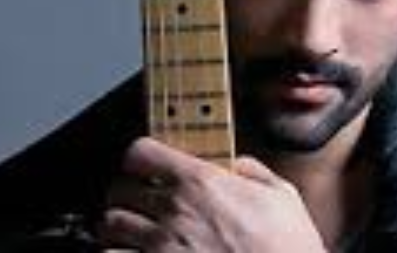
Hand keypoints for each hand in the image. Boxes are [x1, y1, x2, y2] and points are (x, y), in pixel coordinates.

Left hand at [98, 137, 326, 251]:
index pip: (141, 153)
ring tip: (135, 230)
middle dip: (128, 193)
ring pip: (110, 226)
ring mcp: (161, 247)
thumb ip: (254, 172)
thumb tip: (238, 165)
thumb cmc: (286, 249)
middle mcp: (174, 211)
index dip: (141, 157)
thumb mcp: (282, 196)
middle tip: (141, 199)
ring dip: (120, 226)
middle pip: (119, 189)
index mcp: (201, 182)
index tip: (147, 163)